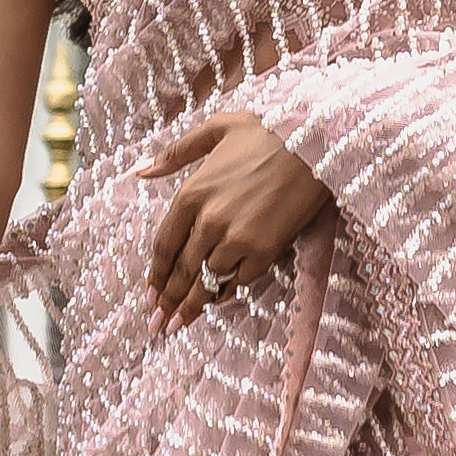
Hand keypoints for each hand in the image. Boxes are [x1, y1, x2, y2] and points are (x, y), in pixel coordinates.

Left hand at [145, 109, 330, 325]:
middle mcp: (209, 220)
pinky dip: (226, 292)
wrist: (316, 143)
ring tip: (178, 326)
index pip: (164, 245)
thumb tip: (139, 172)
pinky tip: (216, 302)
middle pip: (182, 270)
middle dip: (167, 300)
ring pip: (207, 281)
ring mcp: (237, 238)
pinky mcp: (265, 251)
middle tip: (157, 323)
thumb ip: (174, 153)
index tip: (149, 293)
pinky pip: (239, 280)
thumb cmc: (267, 132)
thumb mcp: (215, 129)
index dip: (156, 273)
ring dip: (192, 306)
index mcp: (192, 192)